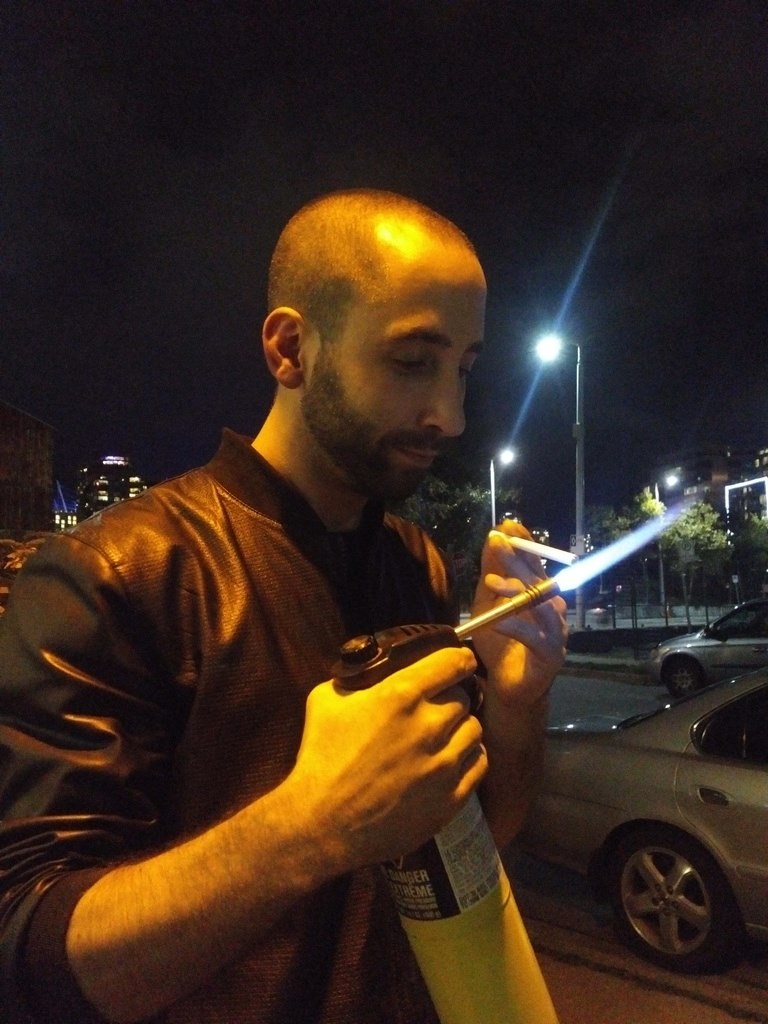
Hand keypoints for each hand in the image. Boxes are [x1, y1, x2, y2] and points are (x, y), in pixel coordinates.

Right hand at [288, 646, 486, 870]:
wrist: (323, 824)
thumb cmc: (321, 759)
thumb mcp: (326, 700)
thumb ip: (356, 681)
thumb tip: (370, 674)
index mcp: (401, 695)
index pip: (453, 662)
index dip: (459, 658)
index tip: (459, 662)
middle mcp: (430, 725)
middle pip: (464, 698)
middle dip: (450, 698)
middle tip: (435, 708)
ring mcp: (444, 765)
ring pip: (475, 730)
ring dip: (460, 729)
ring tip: (443, 737)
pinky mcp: (451, 798)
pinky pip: (478, 765)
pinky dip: (467, 759)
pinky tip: (450, 762)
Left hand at [470, 520, 567, 706]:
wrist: (508, 685)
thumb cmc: (501, 642)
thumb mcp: (489, 603)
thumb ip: (491, 572)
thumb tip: (493, 536)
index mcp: (538, 593)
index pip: (535, 563)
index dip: (525, 544)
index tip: (508, 526)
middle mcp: (552, 608)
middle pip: (537, 580)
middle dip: (517, 560)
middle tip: (498, 543)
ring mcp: (555, 631)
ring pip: (539, 606)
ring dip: (515, 593)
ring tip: (492, 583)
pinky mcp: (550, 654)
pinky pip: (534, 638)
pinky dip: (515, 628)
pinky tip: (498, 622)